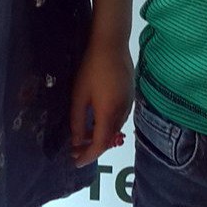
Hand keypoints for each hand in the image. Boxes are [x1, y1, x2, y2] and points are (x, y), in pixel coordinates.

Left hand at [69, 35, 133, 167]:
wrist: (112, 44)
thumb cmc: (92, 68)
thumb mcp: (79, 96)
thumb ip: (77, 121)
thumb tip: (77, 141)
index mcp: (109, 113)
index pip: (100, 144)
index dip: (88, 156)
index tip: (75, 162)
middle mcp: (123, 112)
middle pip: (110, 139)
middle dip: (92, 148)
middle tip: (75, 150)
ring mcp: (129, 103)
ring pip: (115, 129)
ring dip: (100, 137)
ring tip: (83, 137)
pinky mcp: (131, 96)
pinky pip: (119, 118)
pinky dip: (108, 126)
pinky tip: (96, 121)